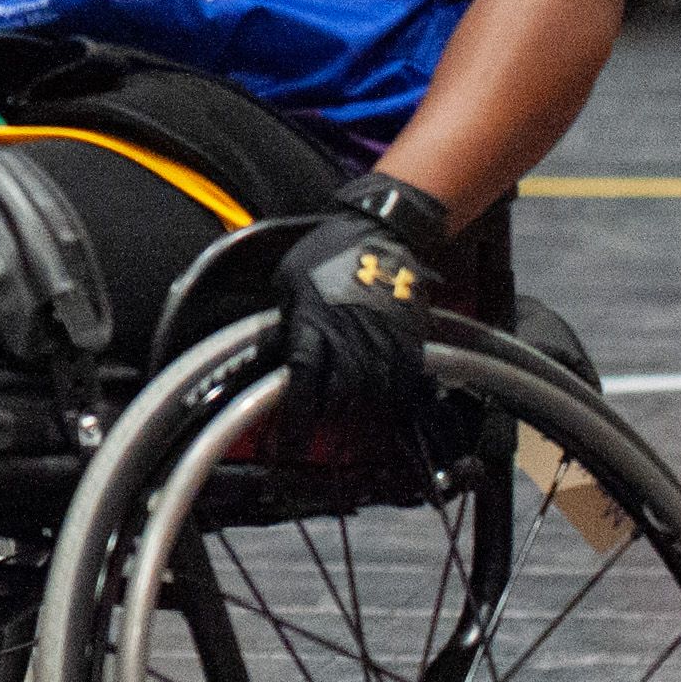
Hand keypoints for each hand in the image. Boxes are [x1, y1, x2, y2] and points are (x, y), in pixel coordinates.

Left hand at [267, 187, 453, 466]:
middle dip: (329, 427)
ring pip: (375, 394)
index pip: (301, 382)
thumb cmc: (327, 252)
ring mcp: (383, 338)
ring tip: (351, 440)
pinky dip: (396, 402)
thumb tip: (270, 350)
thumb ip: (283, 317)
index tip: (286, 450)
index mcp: (313, 323)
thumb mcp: (289, 280)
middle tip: (321, 446)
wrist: (382, 231)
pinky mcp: (410, 336)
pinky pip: (406, 380)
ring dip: (361, 422)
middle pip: (341, 396)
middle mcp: (349, 336)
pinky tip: (386, 415)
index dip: (294, 421)